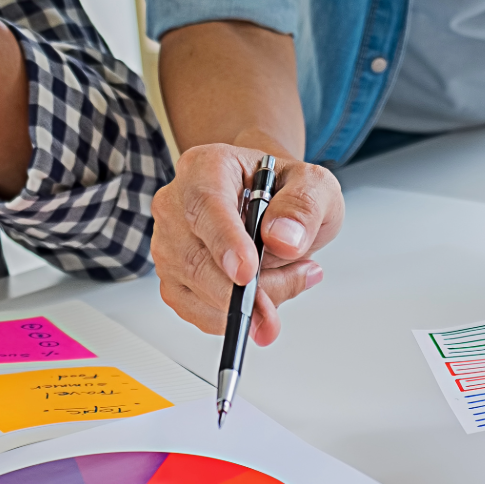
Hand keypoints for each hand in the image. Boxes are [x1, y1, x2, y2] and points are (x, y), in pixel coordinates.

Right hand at [151, 138, 341, 344]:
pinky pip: (197, 312)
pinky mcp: (173, 279)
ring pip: (197, 290)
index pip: (205, 205)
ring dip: (248, 301)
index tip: (247, 272)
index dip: (225, 242)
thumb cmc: (286, 191)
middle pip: (195, 258)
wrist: (274, 205)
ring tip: (289, 279)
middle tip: (294, 286)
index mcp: (206, 167)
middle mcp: (176, 203)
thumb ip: (304, 206)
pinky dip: (233, 316)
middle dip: (244, 289)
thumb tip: (282, 239)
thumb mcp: (315, 186)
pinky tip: (264, 300)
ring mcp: (169, 244)